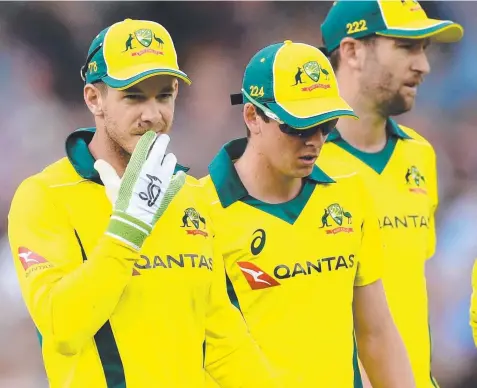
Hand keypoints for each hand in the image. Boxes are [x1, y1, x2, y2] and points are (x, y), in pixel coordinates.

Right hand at [96, 131, 185, 249]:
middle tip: (164, 138)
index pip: (144, 147)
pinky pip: (178, 181)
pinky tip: (180, 174)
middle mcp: (151, 170)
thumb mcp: (111, 186)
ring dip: (170, 159)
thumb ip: (106, 172)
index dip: (148, 139)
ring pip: (170, 163)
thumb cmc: (121, 202)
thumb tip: (99, 162)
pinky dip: (179, 177)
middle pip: (159, 151)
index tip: (151, 135)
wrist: (134, 220)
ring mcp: (162, 180)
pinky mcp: (169, 191)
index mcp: (136, 166)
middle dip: (162, 142)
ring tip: (170, 157)